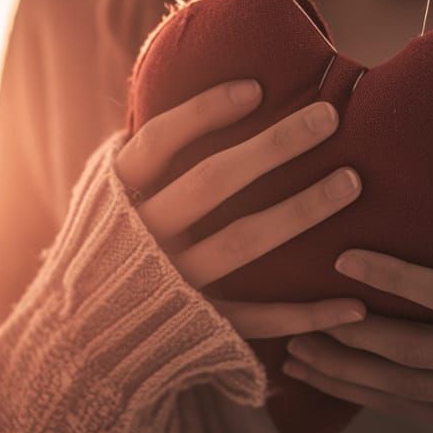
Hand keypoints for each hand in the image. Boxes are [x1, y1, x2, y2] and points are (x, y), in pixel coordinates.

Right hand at [114, 79, 366, 338]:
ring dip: (300, 211)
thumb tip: (214, 98)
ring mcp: (169, 285)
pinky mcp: (196, 327)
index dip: (203, 112)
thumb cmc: (113, 248)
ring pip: (240, 242)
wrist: (78, 344)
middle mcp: (141, 239)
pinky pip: (257, 320)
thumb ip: (151, 160)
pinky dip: (306, 315)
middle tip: (330, 117)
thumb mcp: (112, 199)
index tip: (256, 88)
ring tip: (352, 182)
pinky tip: (354, 304)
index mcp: (115, 199)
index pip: (159, 143)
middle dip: (273, 146)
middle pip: (210, 183)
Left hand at [281, 248, 432, 432]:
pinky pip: (406, 412)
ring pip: (404, 389)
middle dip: (354, 330)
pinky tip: (319, 376)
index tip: (346, 256)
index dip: (399, 279)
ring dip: (343, 369)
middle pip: (419, 351)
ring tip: (295, 345)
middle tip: (307, 304)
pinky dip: (358, 396)